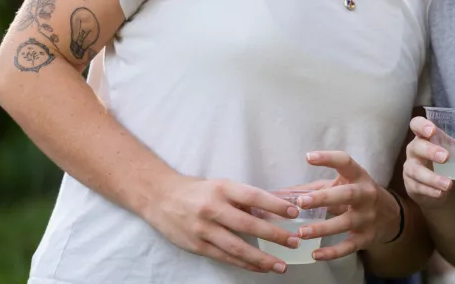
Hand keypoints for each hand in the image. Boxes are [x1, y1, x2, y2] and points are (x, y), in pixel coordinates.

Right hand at [144, 175, 299, 273]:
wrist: (160, 198)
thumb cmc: (197, 191)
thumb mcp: (220, 186)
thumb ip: (242, 198)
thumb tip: (271, 210)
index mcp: (223, 189)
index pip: (254, 196)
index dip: (275, 205)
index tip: (294, 212)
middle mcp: (213, 208)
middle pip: (249, 224)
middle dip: (274, 235)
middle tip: (295, 241)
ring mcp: (204, 229)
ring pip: (238, 247)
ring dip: (262, 258)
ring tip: (280, 265)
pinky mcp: (197, 246)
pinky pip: (225, 257)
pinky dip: (244, 264)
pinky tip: (260, 268)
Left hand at [294, 150, 401, 260]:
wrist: (391, 216)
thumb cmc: (358, 194)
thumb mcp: (345, 184)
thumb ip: (317, 187)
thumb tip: (283, 193)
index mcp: (359, 176)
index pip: (345, 162)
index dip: (328, 158)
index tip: (308, 157)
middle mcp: (366, 194)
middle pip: (346, 194)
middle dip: (323, 198)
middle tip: (301, 202)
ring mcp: (368, 217)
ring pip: (346, 222)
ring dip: (323, 228)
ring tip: (301, 233)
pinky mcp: (366, 237)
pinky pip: (349, 246)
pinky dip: (333, 252)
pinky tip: (315, 255)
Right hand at [402, 116, 454, 209]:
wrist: (439, 187)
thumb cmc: (449, 161)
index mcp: (426, 136)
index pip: (416, 125)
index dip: (421, 126)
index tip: (432, 130)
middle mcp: (415, 150)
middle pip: (416, 147)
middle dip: (430, 151)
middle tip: (446, 157)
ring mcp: (411, 168)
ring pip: (415, 170)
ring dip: (432, 178)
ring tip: (448, 184)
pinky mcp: (411, 185)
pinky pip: (418, 187)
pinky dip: (430, 191)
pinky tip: (441, 194)